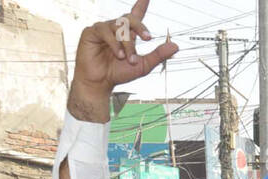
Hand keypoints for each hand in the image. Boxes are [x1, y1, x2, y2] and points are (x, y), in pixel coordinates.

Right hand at [68, 0, 177, 121]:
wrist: (101, 83)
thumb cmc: (119, 73)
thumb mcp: (143, 65)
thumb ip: (158, 55)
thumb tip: (176, 46)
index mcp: (128, 34)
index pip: (136, 15)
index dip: (141, 4)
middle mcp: (116, 28)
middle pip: (130, 18)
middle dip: (140, 27)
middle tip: (148, 38)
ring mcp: (104, 29)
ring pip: (119, 28)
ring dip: (127, 44)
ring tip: (128, 59)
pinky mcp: (91, 32)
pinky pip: (105, 31)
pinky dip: (114, 44)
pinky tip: (118, 54)